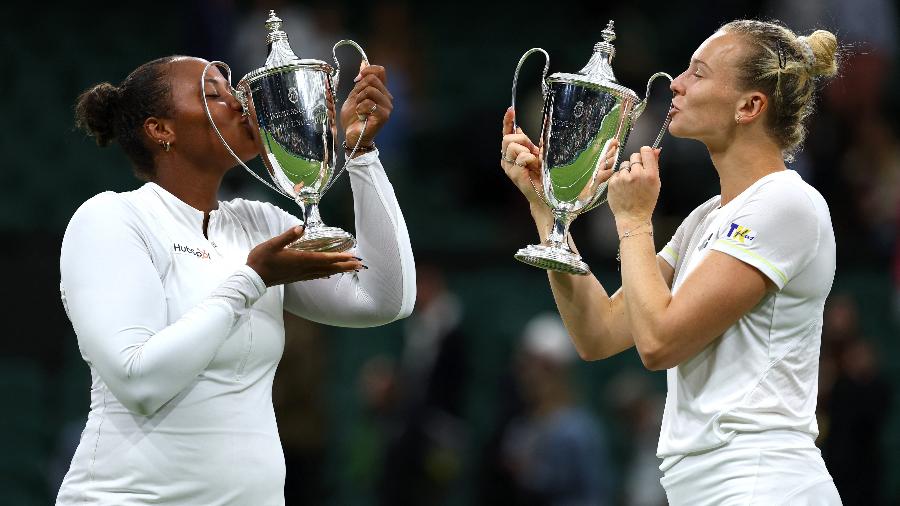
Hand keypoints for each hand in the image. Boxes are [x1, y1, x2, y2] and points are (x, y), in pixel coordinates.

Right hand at [247, 227, 363, 286]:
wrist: (253, 277)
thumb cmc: (262, 259)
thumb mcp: (272, 244)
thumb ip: (287, 236)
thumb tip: (301, 227)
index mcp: (300, 259)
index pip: (324, 258)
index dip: (340, 257)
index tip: (352, 256)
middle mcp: (304, 268)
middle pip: (329, 267)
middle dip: (345, 265)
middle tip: (360, 264)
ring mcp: (302, 274)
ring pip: (325, 272)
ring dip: (339, 270)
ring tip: (351, 268)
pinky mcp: (298, 277)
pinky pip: (317, 275)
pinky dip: (327, 273)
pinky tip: (331, 273)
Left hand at [341, 63, 392, 147]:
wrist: (352, 135)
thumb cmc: (353, 118)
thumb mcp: (354, 95)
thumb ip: (360, 82)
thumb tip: (363, 63)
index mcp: (381, 91)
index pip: (380, 71)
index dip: (367, 70)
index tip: (357, 80)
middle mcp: (387, 98)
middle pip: (373, 79)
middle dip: (359, 88)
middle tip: (357, 101)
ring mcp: (387, 107)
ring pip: (370, 90)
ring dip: (359, 99)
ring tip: (358, 109)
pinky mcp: (384, 116)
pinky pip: (369, 103)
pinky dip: (360, 108)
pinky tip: (360, 115)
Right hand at [500, 107, 543, 206]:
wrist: (546, 194)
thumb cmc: (543, 175)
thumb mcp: (541, 152)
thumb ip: (539, 139)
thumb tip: (546, 118)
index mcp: (513, 152)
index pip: (507, 133)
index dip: (508, 121)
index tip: (511, 109)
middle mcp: (507, 159)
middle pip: (508, 138)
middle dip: (522, 140)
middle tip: (532, 150)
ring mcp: (509, 167)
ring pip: (512, 146)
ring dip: (527, 151)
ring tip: (534, 162)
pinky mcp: (513, 173)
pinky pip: (522, 156)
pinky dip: (531, 159)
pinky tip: (534, 167)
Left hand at [608, 146, 661, 230]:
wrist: (633, 217)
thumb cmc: (646, 201)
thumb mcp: (655, 184)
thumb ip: (654, 165)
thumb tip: (656, 149)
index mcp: (650, 175)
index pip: (646, 151)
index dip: (645, 153)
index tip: (644, 158)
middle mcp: (637, 174)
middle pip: (634, 156)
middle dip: (636, 162)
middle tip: (637, 174)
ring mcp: (623, 178)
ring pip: (624, 164)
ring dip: (627, 170)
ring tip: (629, 183)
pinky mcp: (613, 182)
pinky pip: (616, 173)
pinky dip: (619, 178)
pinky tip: (623, 187)